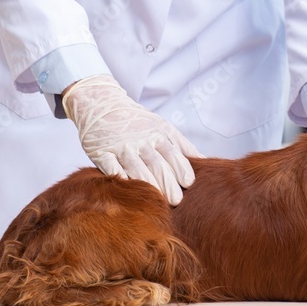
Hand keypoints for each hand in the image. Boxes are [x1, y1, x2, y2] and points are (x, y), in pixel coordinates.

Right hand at [62, 73, 201, 205]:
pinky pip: (111, 167)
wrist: (102, 105)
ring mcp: (122, 146)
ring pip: (136, 167)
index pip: (172, 152)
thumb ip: (181, 144)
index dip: (181, 168)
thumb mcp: (162, 126)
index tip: (188, 183)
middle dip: (167, 182)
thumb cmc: (137, 121)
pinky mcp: (102, 152)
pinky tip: (126, 188)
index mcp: (158, 133)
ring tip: (157, 200)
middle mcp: (141, 140)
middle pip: (156, 163)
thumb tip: (204, 160)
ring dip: (147, 183)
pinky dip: (119, 177)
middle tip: (176, 200)